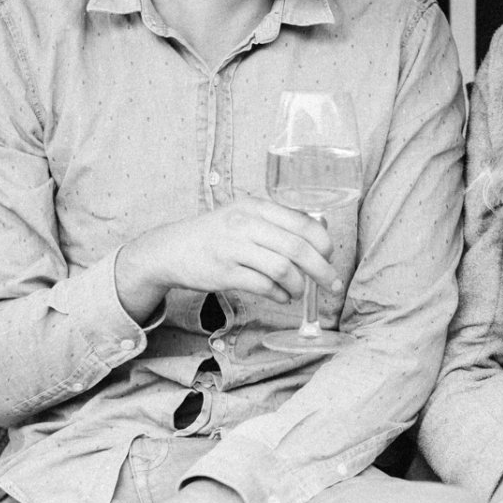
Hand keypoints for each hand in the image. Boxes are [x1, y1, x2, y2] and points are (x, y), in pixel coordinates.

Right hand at [115, 198, 340, 321]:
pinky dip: (280, 295)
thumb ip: (279, 222)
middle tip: (331, 283)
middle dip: (321, 270)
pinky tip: (282, 297)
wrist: (172, 248)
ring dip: (299, 285)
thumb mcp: (246, 215)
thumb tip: (321, 236)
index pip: (302, 223)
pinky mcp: (223, 273)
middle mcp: (245, 224)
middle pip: (297, 248)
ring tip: (299, 291)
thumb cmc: (218, 233)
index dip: (323, 243)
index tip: (330, 256)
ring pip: (282, 269)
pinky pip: (263, 287)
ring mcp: (233, 249)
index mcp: (256, 206)